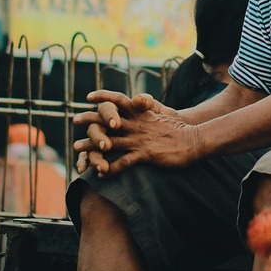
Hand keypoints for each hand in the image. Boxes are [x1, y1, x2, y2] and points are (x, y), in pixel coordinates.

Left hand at [73, 89, 197, 175]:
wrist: (194, 140)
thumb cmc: (178, 128)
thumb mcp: (162, 112)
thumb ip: (147, 107)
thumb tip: (137, 99)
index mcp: (141, 112)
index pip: (118, 99)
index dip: (103, 96)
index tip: (89, 96)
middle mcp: (137, 123)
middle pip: (108, 119)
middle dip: (90, 120)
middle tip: (75, 120)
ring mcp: (139, 139)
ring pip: (110, 141)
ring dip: (92, 146)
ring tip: (78, 149)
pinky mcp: (145, 154)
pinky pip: (123, 162)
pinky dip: (110, 168)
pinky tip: (101, 173)